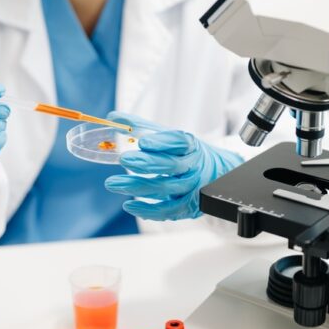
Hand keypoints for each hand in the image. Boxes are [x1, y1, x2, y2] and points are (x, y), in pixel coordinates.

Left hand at [104, 112, 242, 220]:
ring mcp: (192, 188)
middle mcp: (194, 167)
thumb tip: (114, 118)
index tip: (142, 141)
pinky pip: (167, 210)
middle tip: (123, 159)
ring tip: (112, 183)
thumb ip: (142, 127)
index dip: (162, 142)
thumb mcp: (170, 138)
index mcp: (191, 146)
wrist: (217, 176)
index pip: (180, 142)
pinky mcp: (188, 207)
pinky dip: (147, 210)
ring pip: (165, 188)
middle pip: (171, 165)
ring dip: (137, 186)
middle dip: (146, 163)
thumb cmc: (186, 154)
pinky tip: (128, 205)